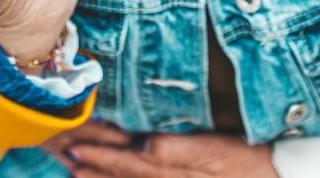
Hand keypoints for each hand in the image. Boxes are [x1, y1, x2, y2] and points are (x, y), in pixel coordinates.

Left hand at [45, 123, 277, 177]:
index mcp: (179, 171)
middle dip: (96, 167)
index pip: (133, 162)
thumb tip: (145, 144)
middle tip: (67, 156)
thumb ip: (181, 150)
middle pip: (129, 176)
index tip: (78, 145)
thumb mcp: (220, 151)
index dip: (104, 155)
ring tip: (76, 172)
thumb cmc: (252, 160)